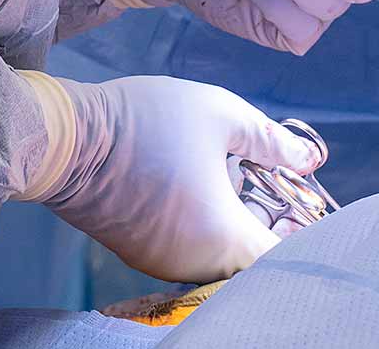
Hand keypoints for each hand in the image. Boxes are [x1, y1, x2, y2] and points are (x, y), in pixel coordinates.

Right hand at [19, 74, 319, 283]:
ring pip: (218, 253)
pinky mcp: (138, 253)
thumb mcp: (224, 116)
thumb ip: (273, 142)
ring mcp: (162, 263)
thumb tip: (311, 160)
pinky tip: (194, 182)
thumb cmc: (150, 122)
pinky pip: (188, 249)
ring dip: (233, 221)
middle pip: (250, 259)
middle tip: (268, 181)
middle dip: (266, 222)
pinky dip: (202, 224)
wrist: (67, 139)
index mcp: (223, 238)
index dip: (300, 232)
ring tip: (228, 173)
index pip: (282, 258)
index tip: (300, 202)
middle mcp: (194, 264)